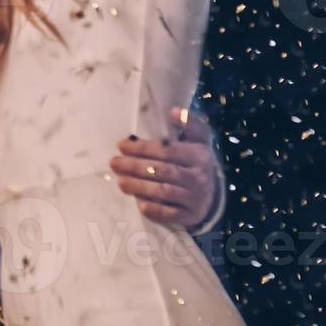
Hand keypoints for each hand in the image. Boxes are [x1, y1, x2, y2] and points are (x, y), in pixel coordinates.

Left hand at [111, 107, 221, 229]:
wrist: (211, 194)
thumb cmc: (195, 162)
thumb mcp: (198, 141)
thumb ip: (188, 124)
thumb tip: (173, 110)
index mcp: (199, 156)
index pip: (167, 151)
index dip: (142, 148)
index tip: (121, 145)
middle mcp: (199, 177)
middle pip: (163, 171)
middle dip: (135, 167)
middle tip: (114, 163)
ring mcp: (196, 198)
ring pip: (165, 191)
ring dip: (140, 187)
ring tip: (120, 182)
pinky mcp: (191, 215)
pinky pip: (172, 214)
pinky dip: (157, 210)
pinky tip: (141, 205)